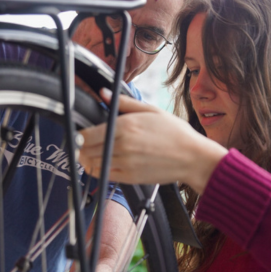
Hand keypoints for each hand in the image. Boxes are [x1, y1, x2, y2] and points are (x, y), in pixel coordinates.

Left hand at [79, 89, 227, 194]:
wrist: (192, 157)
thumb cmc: (174, 133)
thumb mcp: (150, 110)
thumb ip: (123, 102)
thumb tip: (104, 93)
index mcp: (125, 126)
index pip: (87, 134)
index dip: (78, 135)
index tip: (79, 133)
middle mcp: (122, 146)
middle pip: (85, 150)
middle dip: (80, 147)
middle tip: (81, 143)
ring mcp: (124, 164)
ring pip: (92, 164)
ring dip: (86, 159)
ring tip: (88, 153)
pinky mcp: (129, 178)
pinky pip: (103, 175)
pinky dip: (97, 169)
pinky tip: (101, 162)